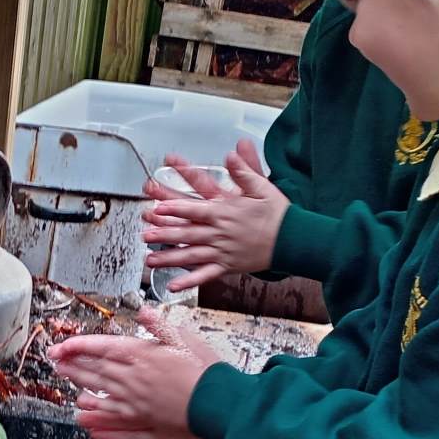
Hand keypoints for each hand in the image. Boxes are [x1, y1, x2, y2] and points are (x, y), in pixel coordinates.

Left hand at [50, 308, 226, 438]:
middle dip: (75, 370)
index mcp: (140, 358)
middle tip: (59, 368)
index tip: (60, 348)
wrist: (222, 405)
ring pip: (105, 405)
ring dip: (87, 402)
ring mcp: (140, 409)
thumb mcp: (185, 338)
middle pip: (97, 376)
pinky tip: (99, 434)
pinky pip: (123, 431)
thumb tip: (143, 312)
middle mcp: (134, 384)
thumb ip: (160, 326)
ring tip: (74, 401)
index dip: (77, 347)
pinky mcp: (151, 429)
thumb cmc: (206, 372)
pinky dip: (108, 432)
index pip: (101, 349)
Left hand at [142, 141, 289, 291]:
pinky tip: (172, 285)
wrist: (294, 240)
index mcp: (225, 213)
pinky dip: (189, 281)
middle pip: (187, 233)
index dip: (174, 209)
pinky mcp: (228, 266)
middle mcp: (221, 233)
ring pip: (191, 255)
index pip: (195, 210)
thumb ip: (244, 171)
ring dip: (169, 257)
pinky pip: (205, 275)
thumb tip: (231, 153)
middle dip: (164, 234)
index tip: (156, 208)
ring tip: (150, 259)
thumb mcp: (262, 187)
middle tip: (144, 235)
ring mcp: (223, 252)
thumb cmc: (278, 213)